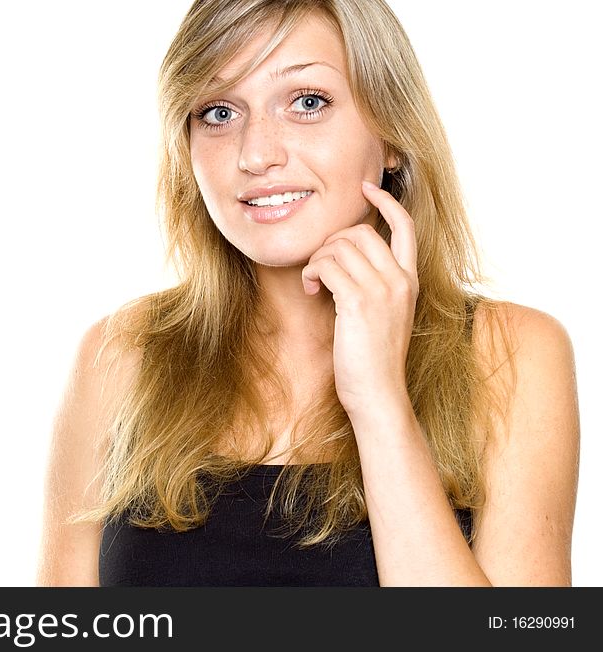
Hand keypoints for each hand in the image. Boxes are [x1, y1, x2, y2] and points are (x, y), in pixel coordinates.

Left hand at [301, 180, 418, 419]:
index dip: (386, 202)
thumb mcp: (384, 315)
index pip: (405, 227)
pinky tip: (311, 289)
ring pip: (340, 246)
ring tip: (314, 282)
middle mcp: (400, 280)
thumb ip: (375, 285)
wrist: (378, 393)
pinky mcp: (358, 303)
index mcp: (410, 281)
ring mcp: (381, 290)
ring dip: (317, 259)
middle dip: (332, 242)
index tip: (366, 188)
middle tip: (320, 267)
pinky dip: (312, 272)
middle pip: (361, 232)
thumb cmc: (373, 358)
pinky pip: (327, 265)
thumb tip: (345, 260)